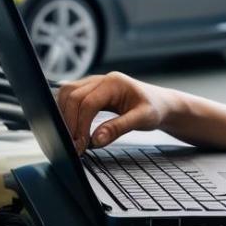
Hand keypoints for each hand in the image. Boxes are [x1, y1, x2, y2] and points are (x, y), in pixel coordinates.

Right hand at [56, 71, 174, 153]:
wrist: (160, 103)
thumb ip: (118, 128)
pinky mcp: (90, 90)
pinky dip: (67, 111)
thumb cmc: (154, 109)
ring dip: (65, 115)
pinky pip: (71, 96)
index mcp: (114, 83)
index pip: (88, 102)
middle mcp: (101, 79)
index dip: (81, 125)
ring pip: (67, 93)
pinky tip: (73, 126)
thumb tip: (96, 140)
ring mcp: (94, 83)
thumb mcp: (142, 120)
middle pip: (72, 96)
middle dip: (70, 122)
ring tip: (73, 137)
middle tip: (75, 145)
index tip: (81, 145)